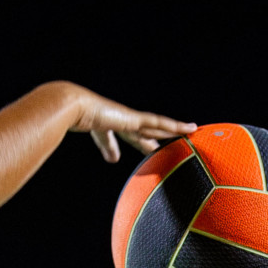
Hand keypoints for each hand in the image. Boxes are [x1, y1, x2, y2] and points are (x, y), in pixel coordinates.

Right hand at [56, 83, 196, 161]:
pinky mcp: (135, 119)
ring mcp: (133, 118)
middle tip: (181, 138)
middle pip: (152, 128)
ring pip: (160, 124)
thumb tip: (115, 160)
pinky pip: (160, 122)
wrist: (75, 107)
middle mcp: (128, 119)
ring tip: (192, 130)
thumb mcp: (99, 137)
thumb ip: (108, 147)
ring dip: (176, 128)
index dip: (145, 141)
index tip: (152, 146)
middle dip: (165, 134)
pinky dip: (175, 126)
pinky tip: (189, 128)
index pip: (135, 135)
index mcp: (117, 123)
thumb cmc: (79, 119)